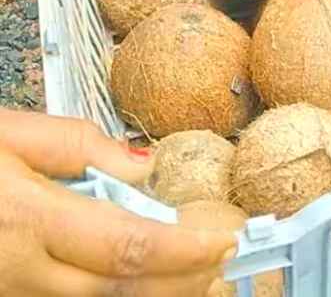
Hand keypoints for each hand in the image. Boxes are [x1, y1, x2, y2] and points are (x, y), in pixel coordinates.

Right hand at [0, 109, 236, 296]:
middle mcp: (19, 269)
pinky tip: (144, 283)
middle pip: (120, 288)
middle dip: (181, 279)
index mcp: (28, 217)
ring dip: (155, 294)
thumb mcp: (5, 134)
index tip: (225, 241)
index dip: (186, 250)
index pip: (128, 245)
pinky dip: (114, 296)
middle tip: (220, 262)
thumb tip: (142, 165)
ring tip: (194, 277)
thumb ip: (76, 145)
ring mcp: (9, 293)